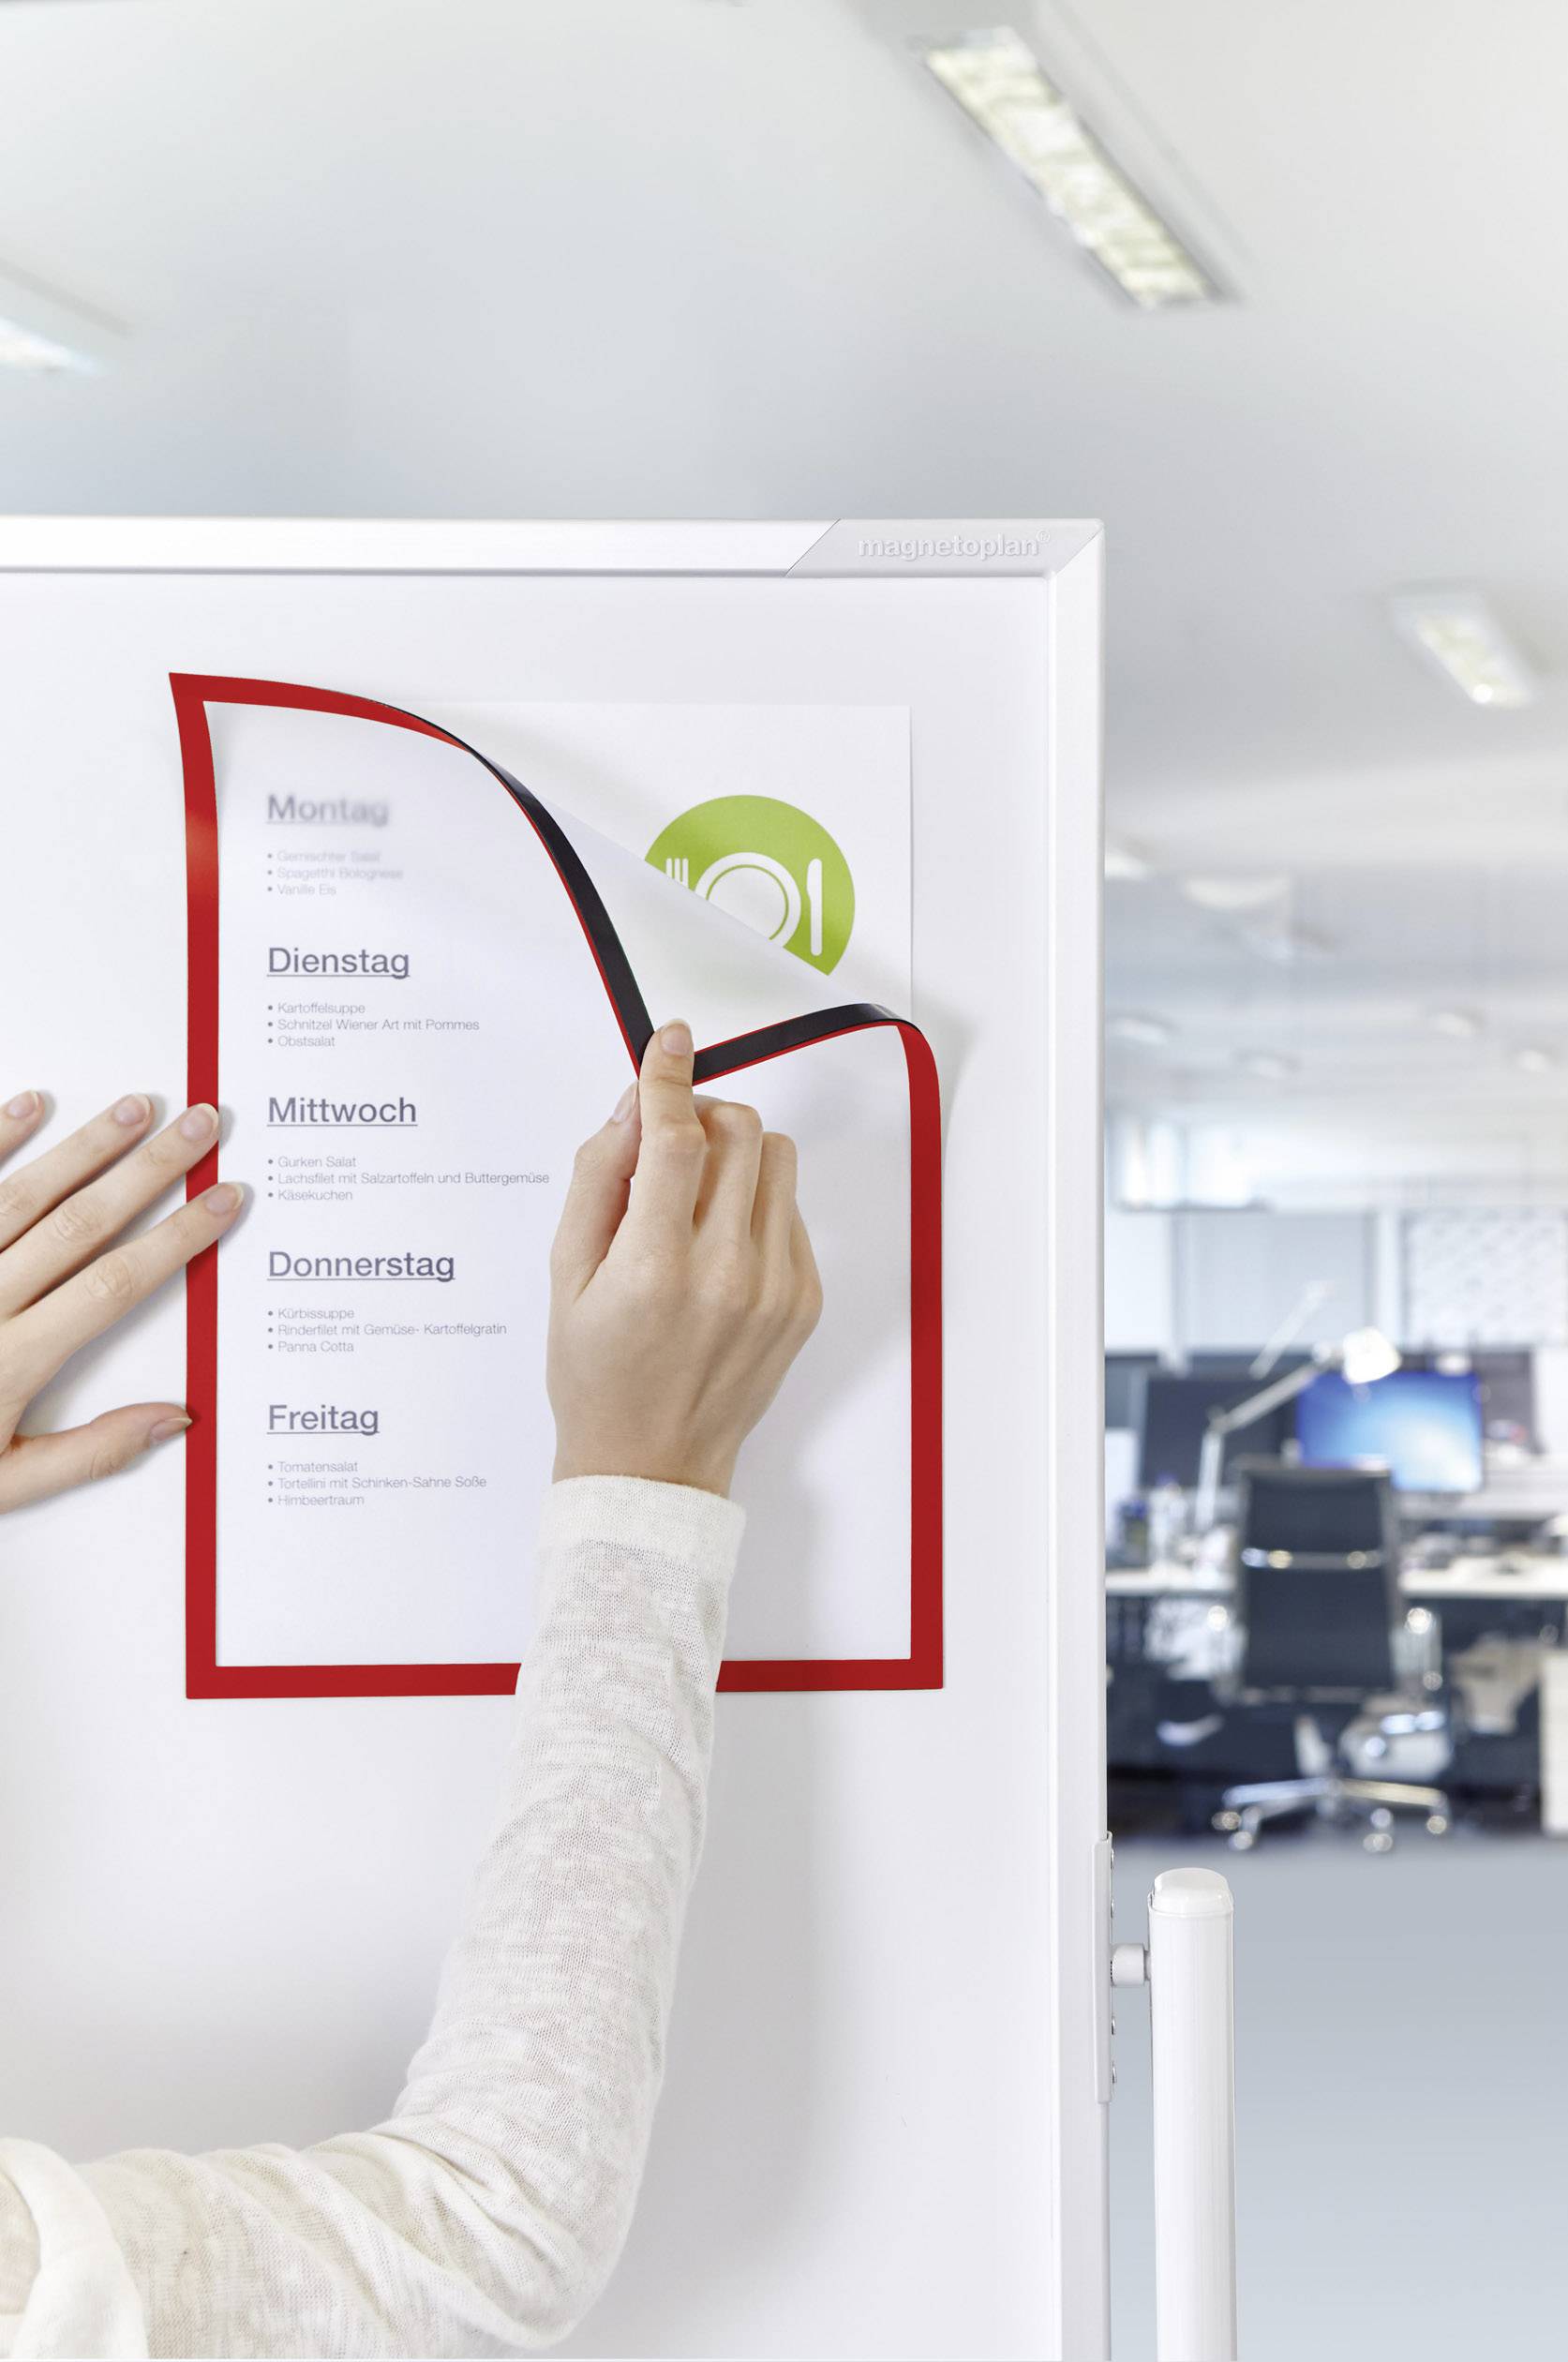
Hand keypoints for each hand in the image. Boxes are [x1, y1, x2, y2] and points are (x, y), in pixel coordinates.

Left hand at [0, 1091, 243, 1510]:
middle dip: (151, 1170)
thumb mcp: (4, 1484)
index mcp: (12, 1361)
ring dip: (85, 1146)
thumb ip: (93, 1451)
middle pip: (81, 1223)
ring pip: (23, 1194)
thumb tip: (175, 1418)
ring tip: (135, 1108)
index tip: (222, 1200)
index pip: (115, 1285)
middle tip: (200, 1125)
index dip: (178, 1237)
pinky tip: (29, 1105)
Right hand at [548, 1022, 821, 1496]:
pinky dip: (754, 1203)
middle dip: (700, 1115)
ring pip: (775, 1159)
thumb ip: (598, 1179)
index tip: (670, 1042)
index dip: (671, 1076)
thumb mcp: (566, 1274)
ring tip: (693, 1193)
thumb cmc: (596, 1376)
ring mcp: (776, 1288)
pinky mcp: (804, 1300)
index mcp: (656, 1266)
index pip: (677, 1138)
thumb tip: (633, 1106)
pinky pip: (790, 1210)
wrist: (651, 1466)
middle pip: (738, 1132)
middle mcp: (726, 1273)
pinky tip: (715, 1244)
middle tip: (667, 1142)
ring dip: (734, 1153)